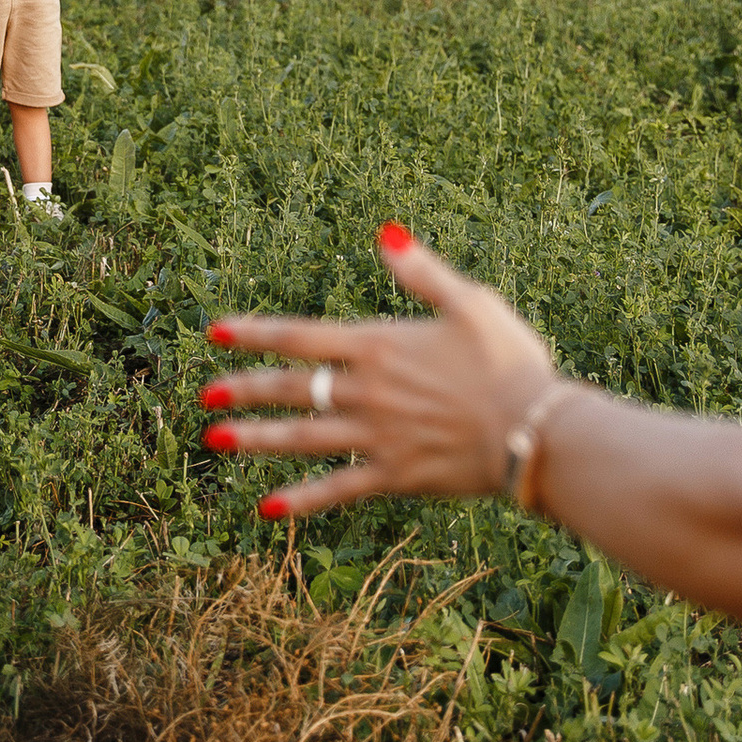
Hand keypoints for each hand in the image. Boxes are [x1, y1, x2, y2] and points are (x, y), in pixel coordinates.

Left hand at [201, 227, 566, 516]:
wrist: (535, 432)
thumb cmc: (510, 362)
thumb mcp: (471, 302)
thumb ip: (422, 271)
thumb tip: (385, 233)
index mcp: (378, 346)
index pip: (300, 337)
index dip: (255, 334)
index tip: (216, 332)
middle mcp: (366, 391)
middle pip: (291, 389)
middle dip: (244, 390)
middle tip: (205, 395)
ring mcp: (375, 437)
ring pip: (301, 437)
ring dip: (255, 438)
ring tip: (214, 440)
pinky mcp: (392, 475)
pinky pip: (336, 488)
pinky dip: (301, 499)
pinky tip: (268, 507)